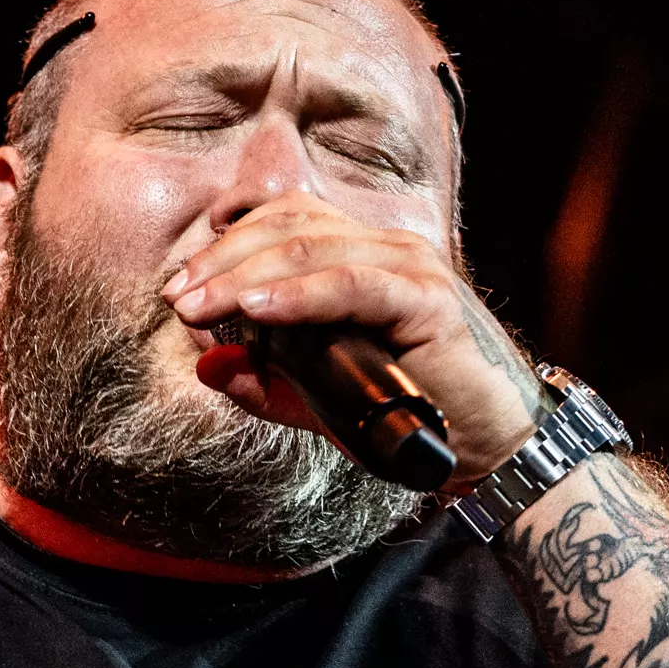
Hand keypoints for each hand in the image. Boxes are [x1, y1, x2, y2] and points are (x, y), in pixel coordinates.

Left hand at [166, 193, 544, 487]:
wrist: (490, 446)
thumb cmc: (413, 415)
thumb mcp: (322, 401)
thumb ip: (268, 381)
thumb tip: (207, 365)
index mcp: (363, 255)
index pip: (284, 220)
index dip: (226, 245)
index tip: (180, 288)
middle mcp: (387, 247)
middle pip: (287, 226)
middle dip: (221, 262)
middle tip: (178, 298)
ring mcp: (409, 267)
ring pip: (310, 249)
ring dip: (244, 277)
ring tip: (199, 306)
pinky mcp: (426, 300)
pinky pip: (351, 285)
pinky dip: (299, 295)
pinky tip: (257, 310)